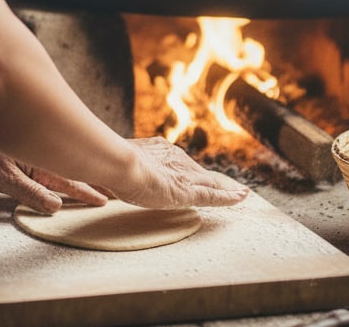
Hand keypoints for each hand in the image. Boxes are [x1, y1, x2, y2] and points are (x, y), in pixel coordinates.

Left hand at [0, 131, 107, 214]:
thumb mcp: (2, 178)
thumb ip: (30, 192)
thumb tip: (57, 207)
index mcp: (39, 164)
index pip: (70, 182)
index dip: (88, 192)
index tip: (106, 199)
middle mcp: (40, 155)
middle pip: (72, 169)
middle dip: (92, 177)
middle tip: (114, 187)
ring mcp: (32, 150)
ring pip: (63, 161)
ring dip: (80, 168)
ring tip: (99, 174)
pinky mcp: (23, 146)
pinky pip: (51, 155)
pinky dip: (64, 160)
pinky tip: (68, 163)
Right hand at [105, 137, 249, 209]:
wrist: (118, 162)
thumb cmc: (113, 164)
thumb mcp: (120, 166)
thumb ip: (124, 170)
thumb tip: (107, 183)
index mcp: (160, 150)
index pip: (180, 163)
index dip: (191, 171)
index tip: (197, 175)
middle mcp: (176, 160)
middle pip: (200, 172)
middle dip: (213, 180)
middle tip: (227, 186)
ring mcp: (183, 175)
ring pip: (211, 183)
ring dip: (226, 188)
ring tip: (241, 193)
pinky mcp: (188, 191)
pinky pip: (213, 196)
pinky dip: (228, 197)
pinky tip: (241, 198)